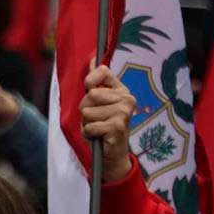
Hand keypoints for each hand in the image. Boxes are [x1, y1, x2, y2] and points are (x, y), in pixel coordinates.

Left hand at [80, 62, 137, 182]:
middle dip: (85, 109)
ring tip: (98, 128)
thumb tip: (92, 59)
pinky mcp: (118, 126)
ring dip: (87, 123)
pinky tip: (100, 137)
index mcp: (122, 90)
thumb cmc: (101, 126)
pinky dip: (89, 133)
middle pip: (90, 95)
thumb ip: (94, 83)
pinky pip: (89, 126)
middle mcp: (127, 98)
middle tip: (96, 119)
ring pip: (87, 112)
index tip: (90, 91)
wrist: (112, 154)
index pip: (102, 71)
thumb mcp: (95, 103)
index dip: (90, 82)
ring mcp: (124, 112)